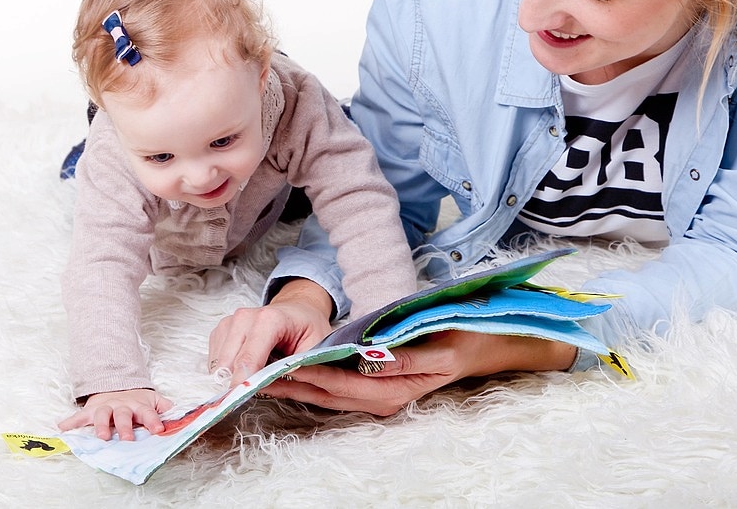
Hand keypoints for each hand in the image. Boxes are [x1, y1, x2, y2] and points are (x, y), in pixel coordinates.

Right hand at [57, 388, 172, 440]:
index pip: (148, 413)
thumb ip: (165, 407)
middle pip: (123, 416)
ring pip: (102, 415)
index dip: (153, 420)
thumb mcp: (153, 399)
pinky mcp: (91, 409)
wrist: (115, 384)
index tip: (159, 429)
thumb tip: (180, 414)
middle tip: (127, 439)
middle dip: (125, 427)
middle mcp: (121, 406)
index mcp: (138, 405)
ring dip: (100, 426)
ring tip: (101, 437)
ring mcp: (105, 407)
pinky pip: (79, 416)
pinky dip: (70, 422)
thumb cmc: (136, 399)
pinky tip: (61, 427)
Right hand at [207, 278, 333, 384]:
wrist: (298, 310)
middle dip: (238, 383)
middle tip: (255, 391)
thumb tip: (266, 387)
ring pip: (218, 364)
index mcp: (270, 319)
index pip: (248, 358)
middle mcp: (245, 317)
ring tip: (256, 375)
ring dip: (232, 377)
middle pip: (228, 363)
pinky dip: (227, 370)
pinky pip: (215, 360)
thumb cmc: (308, 329)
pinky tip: (246, 368)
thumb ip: (293, 368)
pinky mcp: (221, 330)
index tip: (242, 400)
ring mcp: (230, 322)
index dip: (243, 382)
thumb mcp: (314, 349)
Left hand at [262, 331, 576, 415]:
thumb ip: (401, 355)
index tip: (281, 366)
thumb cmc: (458, 337)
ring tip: (260, 373)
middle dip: (291, 385)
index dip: (310, 376)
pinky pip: (335, 387)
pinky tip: (287, 370)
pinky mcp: (374, 387)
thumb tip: (369, 358)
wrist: (481, 344)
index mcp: (395, 391)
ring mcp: (378, 396)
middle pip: (326, 395)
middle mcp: (382, 400)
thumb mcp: (435, 344)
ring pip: (327, 394)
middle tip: (255, 372)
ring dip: (295, 385)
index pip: (341, 385)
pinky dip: (311, 380)